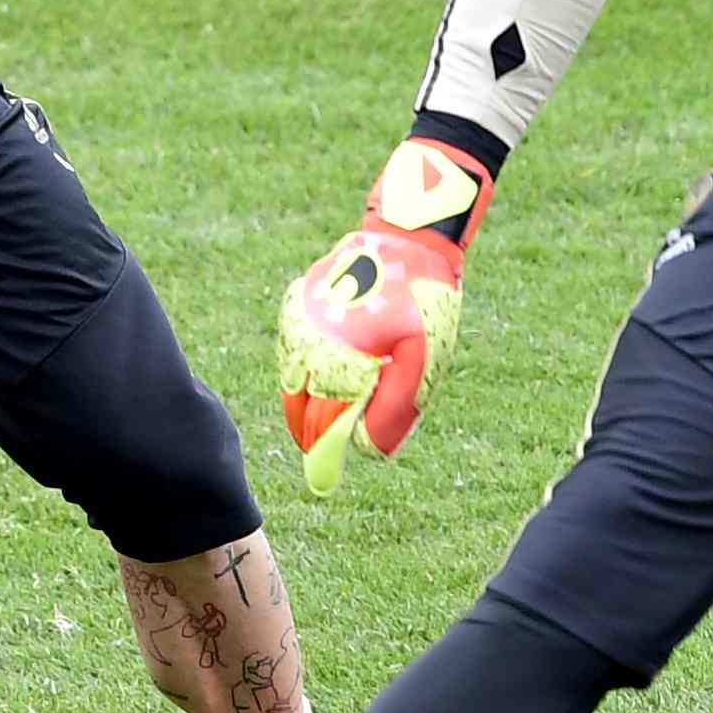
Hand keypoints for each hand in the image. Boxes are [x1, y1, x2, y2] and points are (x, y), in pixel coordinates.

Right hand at [277, 136, 494, 498]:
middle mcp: (307, 341)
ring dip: (300, 400)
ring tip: (313, 422)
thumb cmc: (423, 302)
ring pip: (289, 375)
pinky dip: (299, 366)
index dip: (324, 451)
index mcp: (338, 359)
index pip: (322, 422)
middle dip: (305, 431)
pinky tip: (316, 375)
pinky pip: (290, 346)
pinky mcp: (296, 301)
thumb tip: (366, 451)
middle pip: (297, 403)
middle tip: (315, 453)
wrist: (407, 237)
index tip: (324, 476)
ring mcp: (297, 318)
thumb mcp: (423, 361)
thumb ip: (395, 410)